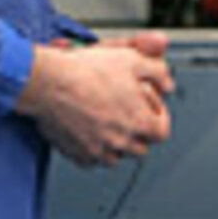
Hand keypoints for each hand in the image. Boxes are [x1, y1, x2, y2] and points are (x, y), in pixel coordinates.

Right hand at [18, 37, 173, 167]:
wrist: (50, 83)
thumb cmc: (87, 71)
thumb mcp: (132, 58)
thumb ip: (158, 71)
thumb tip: (167, 82)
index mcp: (140, 121)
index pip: (162, 132)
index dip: (158, 118)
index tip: (151, 110)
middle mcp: (122, 140)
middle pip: (141, 147)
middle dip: (137, 133)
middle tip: (127, 116)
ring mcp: (99, 150)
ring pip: (116, 156)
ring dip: (115, 143)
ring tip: (106, 123)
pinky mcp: (78, 154)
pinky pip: (92, 159)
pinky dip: (92, 149)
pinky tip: (87, 131)